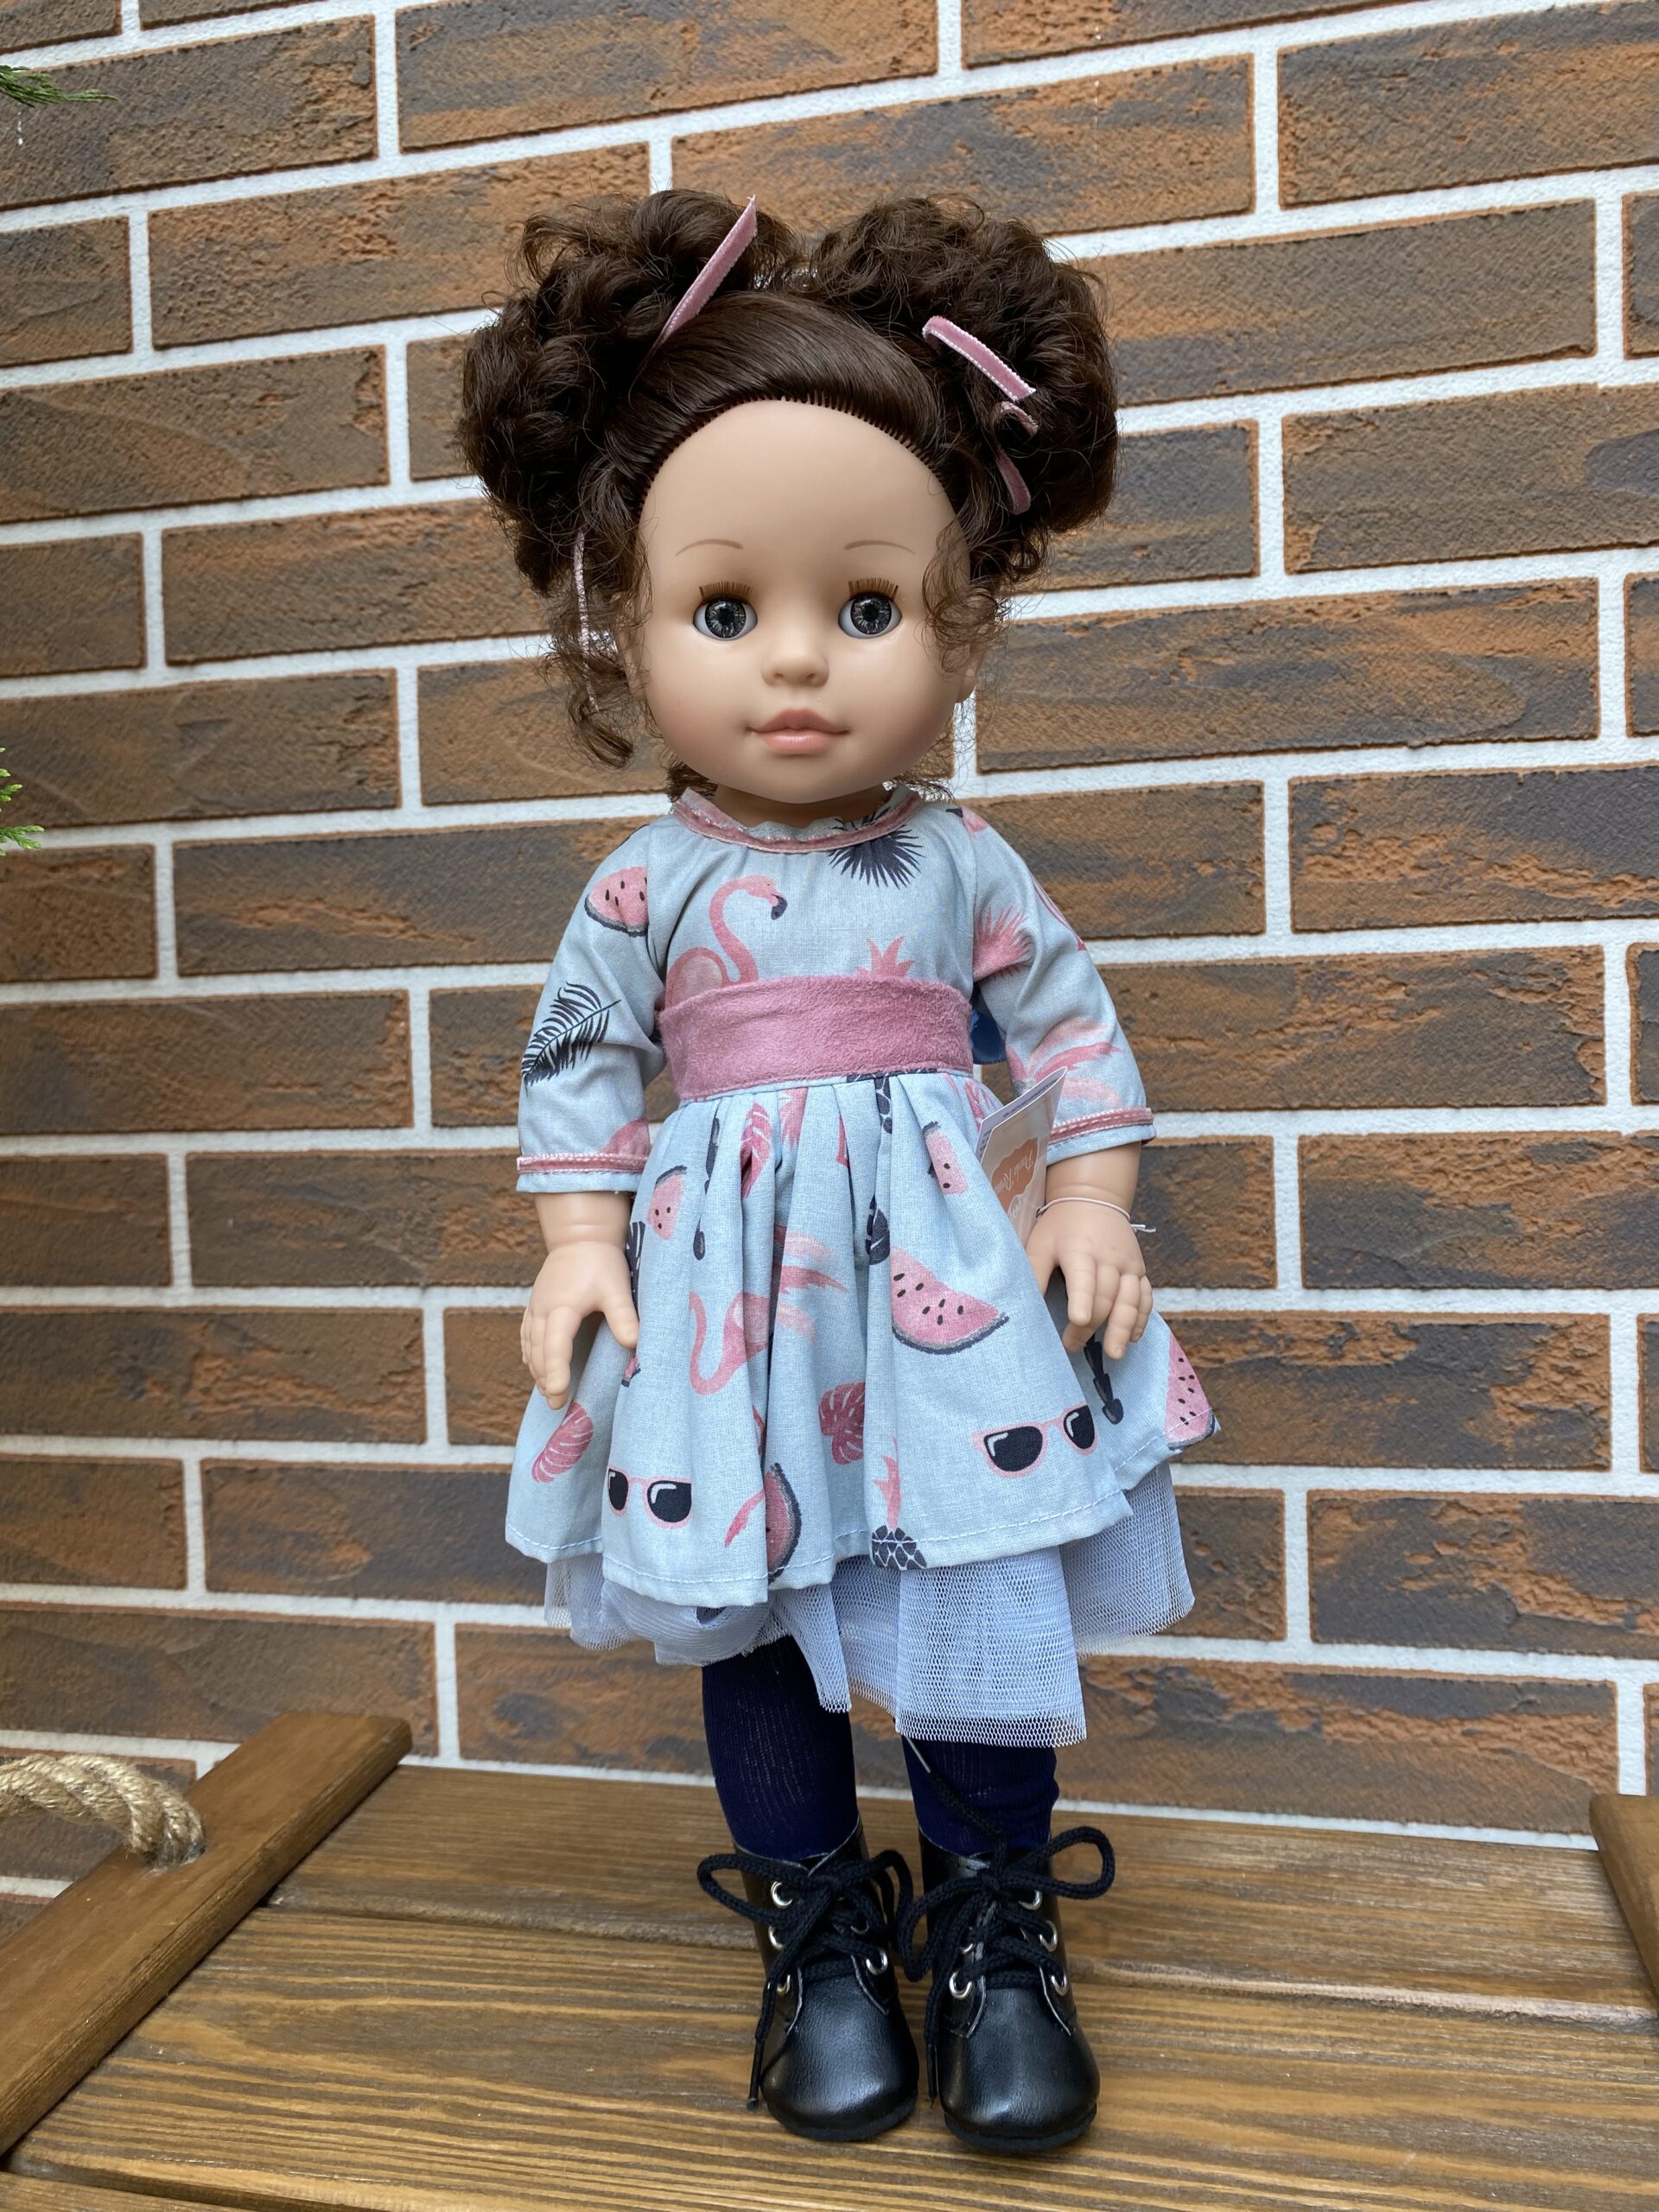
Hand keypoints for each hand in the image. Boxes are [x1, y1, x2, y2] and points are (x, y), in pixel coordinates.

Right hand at [521, 1240, 637, 1408]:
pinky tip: (536, 1367)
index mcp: (562, 1307)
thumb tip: (634, 1344)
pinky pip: (527, 1335)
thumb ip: (623, 1316)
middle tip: (557, 1404)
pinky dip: (531, 1354)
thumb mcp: (616, 1287)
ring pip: (531, 1346)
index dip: (556, 1371)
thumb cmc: (600, 1261)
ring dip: (538, 1370)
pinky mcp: (535, 1305)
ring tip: (549, 1392)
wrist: (580, 1236)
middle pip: (539, 1352)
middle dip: (546, 1379)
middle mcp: (543, 1310)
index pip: (555, 1345)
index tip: (557, 1392)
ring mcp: (536, 1307)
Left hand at [1024, 1201, 1152, 1357]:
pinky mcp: (1140, 1270)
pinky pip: (1145, 1297)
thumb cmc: (1060, 1227)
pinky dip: (1140, 1319)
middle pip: (1105, 1297)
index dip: (1082, 1300)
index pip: (1083, 1278)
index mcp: (1080, 1250)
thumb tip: (1024, 1306)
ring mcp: (1129, 1265)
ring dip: (1123, 1328)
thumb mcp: (1040, 1243)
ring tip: (1115, 1354)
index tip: (1078, 1320)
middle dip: (1091, 1326)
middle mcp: (1109, 1258)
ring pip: (1130, 1300)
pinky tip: (1132, 1338)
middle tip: (1072, 1347)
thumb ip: (1033, 1273)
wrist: (1094, 1200)